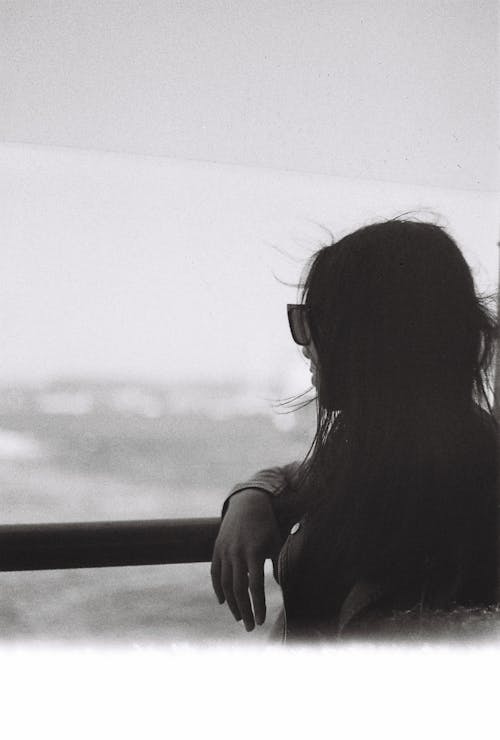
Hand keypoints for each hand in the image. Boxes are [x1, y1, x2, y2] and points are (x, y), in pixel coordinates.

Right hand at [211, 489, 281, 631]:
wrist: (247, 504)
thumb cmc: (266, 525)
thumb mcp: (275, 543)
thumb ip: (276, 564)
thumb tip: (279, 586)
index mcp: (254, 552)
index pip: (255, 586)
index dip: (258, 605)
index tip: (262, 620)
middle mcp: (237, 553)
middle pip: (238, 589)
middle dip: (245, 611)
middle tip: (251, 627)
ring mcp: (225, 552)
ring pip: (225, 584)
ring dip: (232, 604)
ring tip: (240, 617)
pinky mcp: (217, 550)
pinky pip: (215, 573)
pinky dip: (217, 589)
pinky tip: (223, 602)